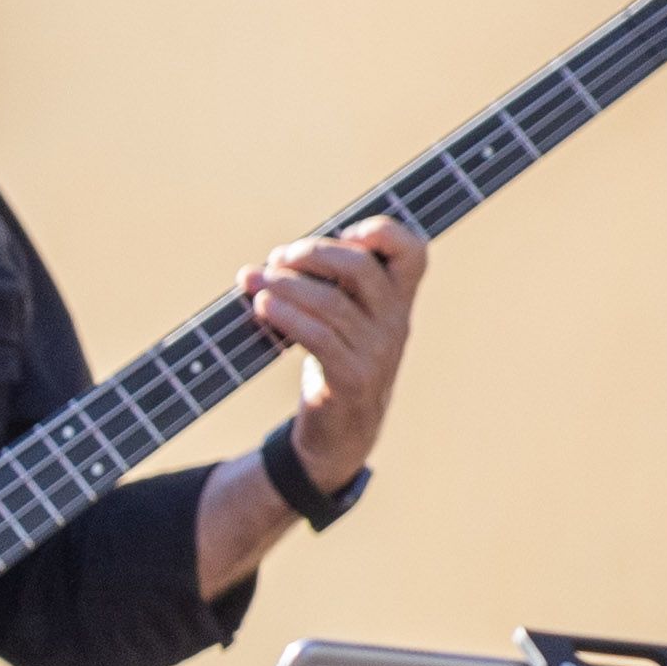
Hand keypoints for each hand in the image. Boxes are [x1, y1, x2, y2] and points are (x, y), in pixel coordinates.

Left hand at [249, 212, 425, 478]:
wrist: (340, 434)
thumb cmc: (336, 363)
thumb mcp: (346, 321)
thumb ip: (327, 287)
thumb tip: (268, 263)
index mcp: (399, 300)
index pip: (414, 253)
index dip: (384, 231)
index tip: (344, 232)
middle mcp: (395, 322)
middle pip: (361, 267)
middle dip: (313, 253)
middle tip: (278, 257)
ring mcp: (377, 352)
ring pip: (330, 303)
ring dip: (284, 285)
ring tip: (252, 279)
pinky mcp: (352, 378)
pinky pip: (318, 337)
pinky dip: (286, 316)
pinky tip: (262, 306)